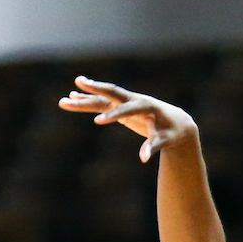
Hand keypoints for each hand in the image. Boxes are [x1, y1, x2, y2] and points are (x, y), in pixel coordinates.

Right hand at [59, 77, 195, 161]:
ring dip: (85, 97)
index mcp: (146, 106)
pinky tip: (73, 97)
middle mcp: (134, 100)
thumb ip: (154, 146)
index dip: (114, 115)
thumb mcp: (166, 140)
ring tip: (67, 97)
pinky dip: (88, 101)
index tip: (98, 121)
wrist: (175, 122)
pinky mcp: (121, 107)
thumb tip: (144, 158)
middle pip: (112, 93)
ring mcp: (126, 102)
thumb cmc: (172, 132)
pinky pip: (102, 103)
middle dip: (97, 89)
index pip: (127, 109)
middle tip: (79, 82)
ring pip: (103, 99)